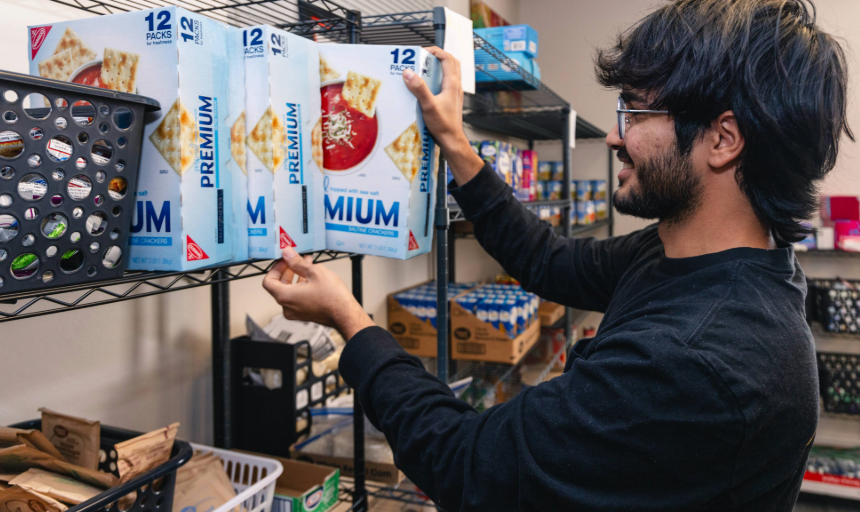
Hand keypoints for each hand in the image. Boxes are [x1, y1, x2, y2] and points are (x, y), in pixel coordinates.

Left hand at [262, 247, 374, 340]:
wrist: (345, 314)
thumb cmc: (332, 297)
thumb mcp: (314, 272)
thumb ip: (297, 262)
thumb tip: (287, 254)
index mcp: (285, 297)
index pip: (268, 281)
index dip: (275, 268)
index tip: (284, 261)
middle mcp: (287, 307)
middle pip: (278, 286)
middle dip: (288, 270)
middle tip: (296, 260)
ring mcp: (296, 312)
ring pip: (289, 291)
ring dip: (296, 276)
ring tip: (308, 265)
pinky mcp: (304, 313)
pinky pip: (297, 297)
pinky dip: (301, 286)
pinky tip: (313, 276)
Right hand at [404, 46, 483, 185]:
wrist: (452, 140)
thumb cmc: (443, 125)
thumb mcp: (428, 106)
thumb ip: (419, 89)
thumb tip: (408, 73)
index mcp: (452, 84)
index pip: (447, 58)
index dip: (435, 51)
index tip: (422, 52)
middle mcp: (456, 86)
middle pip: (451, 62)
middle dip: (438, 56)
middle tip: (424, 58)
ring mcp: (455, 93)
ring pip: (450, 72)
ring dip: (438, 67)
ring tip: (424, 69)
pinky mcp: (451, 100)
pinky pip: (446, 83)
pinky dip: (437, 78)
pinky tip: (427, 85)